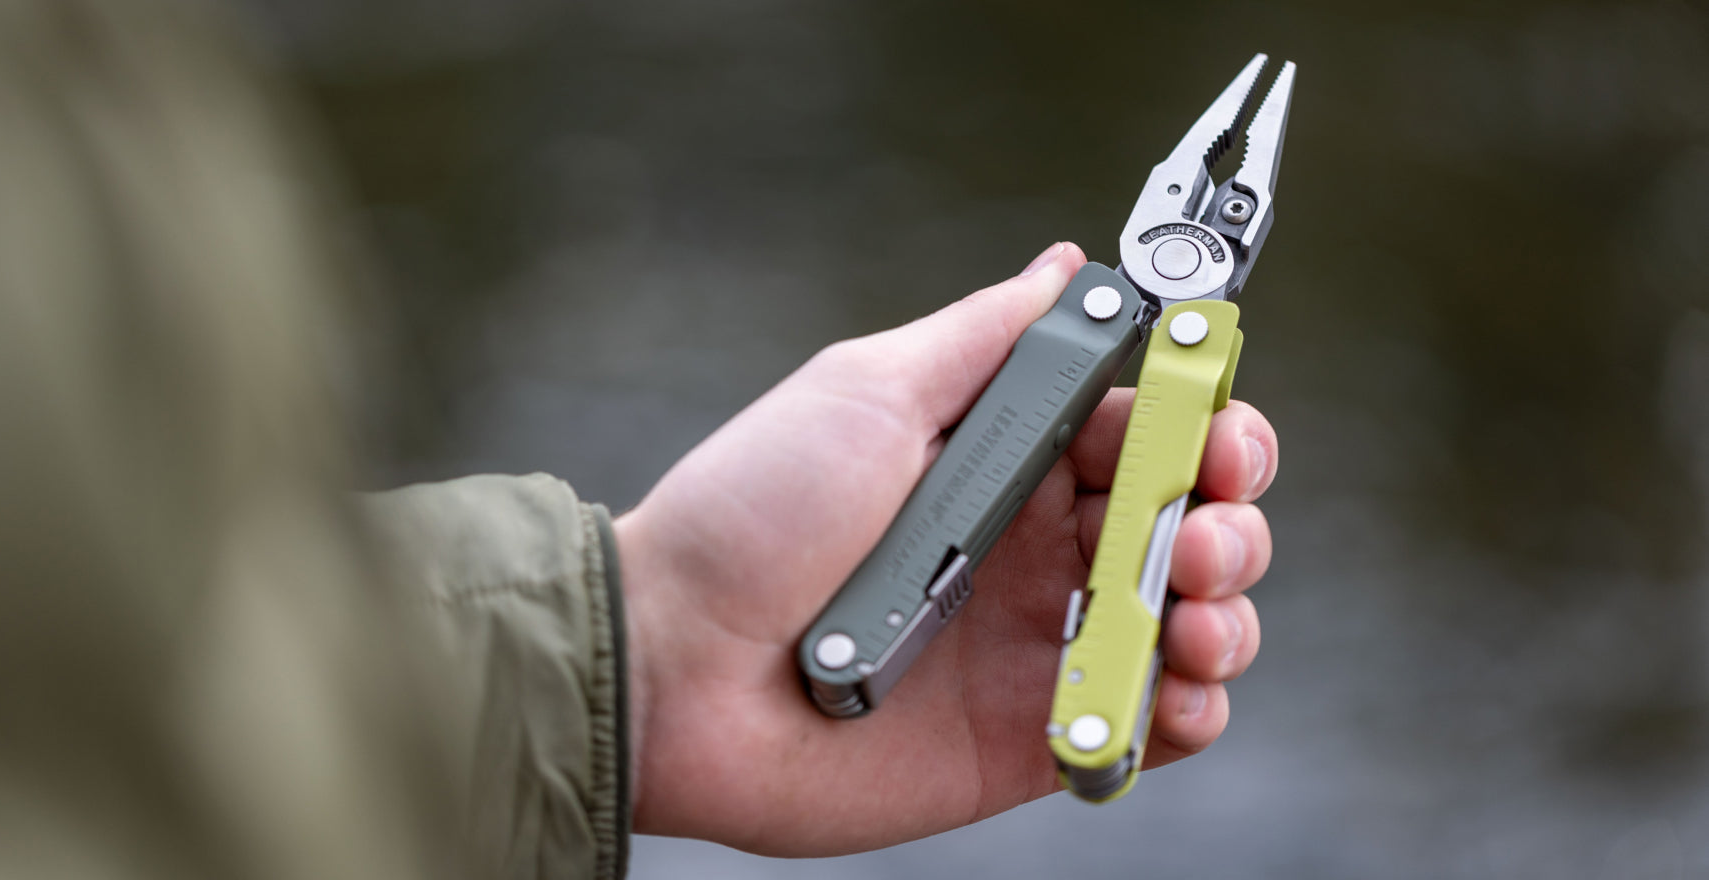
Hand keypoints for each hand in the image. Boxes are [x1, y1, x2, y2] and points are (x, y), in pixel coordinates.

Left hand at [614, 242, 1277, 855]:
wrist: (672, 665)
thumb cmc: (749, 516)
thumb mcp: (868, 393)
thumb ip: (986, 340)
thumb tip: (1071, 268)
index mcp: (1004, 458)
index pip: (1145, 428)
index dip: (1205, 421)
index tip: (1219, 427)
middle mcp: (1033, 546)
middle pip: (1186, 521)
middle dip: (1227, 515)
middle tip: (1199, 527)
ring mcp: (1034, 642)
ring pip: (1186, 620)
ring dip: (1223, 608)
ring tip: (1184, 607)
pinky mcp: (1027, 736)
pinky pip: (1144, 723)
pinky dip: (1188, 706)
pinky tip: (1175, 684)